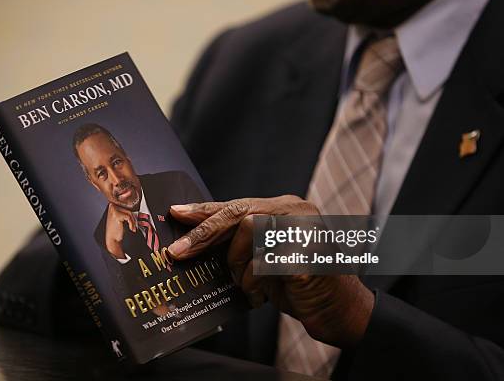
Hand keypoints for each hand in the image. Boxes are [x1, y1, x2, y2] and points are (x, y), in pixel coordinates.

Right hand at [105, 204, 136, 258]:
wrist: (112, 239)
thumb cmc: (117, 230)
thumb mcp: (121, 218)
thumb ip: (126, 211)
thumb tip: (135, 206)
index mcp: (112, 205)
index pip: (126, 206)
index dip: (131, 214)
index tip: (133, 220)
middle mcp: (111, 206)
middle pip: (128, 209)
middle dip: (133, 218)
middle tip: (134, 225)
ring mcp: (113, 210)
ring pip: (129, 213)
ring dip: (133, 221)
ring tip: (132, 228)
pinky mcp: (116, 215)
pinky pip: (129, 217)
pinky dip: (132, 224)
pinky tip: (131, 229)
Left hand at [168, 195, 373, 347]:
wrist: (339, 310)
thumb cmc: (299, 284)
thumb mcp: (265, 257)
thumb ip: (242, 242)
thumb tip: (195, 241)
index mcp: (285, 208)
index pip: (237, 205)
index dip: (205, 210)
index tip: (176, 213)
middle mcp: (295, 211)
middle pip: (238, 214)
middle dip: (204, 234)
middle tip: (178, 252)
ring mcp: (303, 229)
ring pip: (247, 235)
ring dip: (239, 268)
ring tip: (249, 286)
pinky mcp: (305, 253)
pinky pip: (262, 264)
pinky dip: (254, 284)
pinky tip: (261, 296)